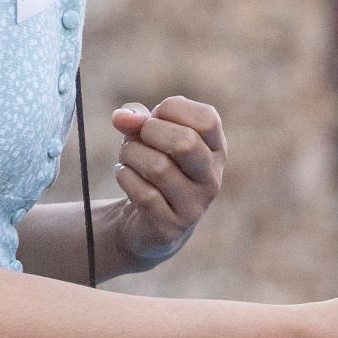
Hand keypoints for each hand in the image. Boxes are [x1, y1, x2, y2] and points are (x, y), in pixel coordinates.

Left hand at [109, 96, 223, 267]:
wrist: (146, 220)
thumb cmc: (152, 164)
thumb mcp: (146, 135)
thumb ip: (136, 118)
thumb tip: (121, 117)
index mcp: (216, 149)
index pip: (207, 119)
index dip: (173, 110)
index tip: (156, 117)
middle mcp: (212, 178)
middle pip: (186, 142)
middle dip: (149, 131)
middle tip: (139, 137)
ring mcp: (194, 205)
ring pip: (158, 167)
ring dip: (130, 154)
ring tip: (127, 157)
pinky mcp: (171, 227)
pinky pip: (144, 194)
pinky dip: (125, 177)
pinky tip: (125, 175)